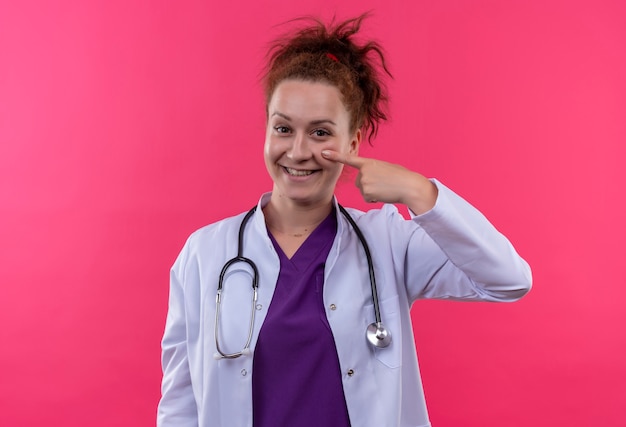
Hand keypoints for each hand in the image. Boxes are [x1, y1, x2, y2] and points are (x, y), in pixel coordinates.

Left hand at [321, 150, 437, 213]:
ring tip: (385, 188)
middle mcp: (364, 170)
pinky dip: (374, 198)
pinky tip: (383, 193)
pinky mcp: (366, 191)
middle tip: (383, 183)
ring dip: (372, 192)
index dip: (335, 156)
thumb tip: (366, 179)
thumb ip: (373, 170)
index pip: (349, 159)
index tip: (323, 153)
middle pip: (358, 182)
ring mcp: (364, 180)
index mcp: (369, 162)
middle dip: (368, 185)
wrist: (409, 185)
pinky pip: (367, 198)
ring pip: (363, 191)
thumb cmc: (401, 177)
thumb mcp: (385, 168)